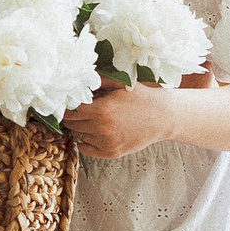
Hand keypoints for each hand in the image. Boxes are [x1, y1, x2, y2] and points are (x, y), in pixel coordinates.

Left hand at [61, 82, 175, 159]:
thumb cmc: (140, 97)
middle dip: (71, 116)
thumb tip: (77, 77)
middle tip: (78, 110)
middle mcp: (101, 129)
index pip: (69, 110)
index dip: (67, 105)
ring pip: (78, 135)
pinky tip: (94, 131)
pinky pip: (86, 148)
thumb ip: (97, 80)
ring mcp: (106, 143)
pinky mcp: (111, 153)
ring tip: (91, 119)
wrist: (162, 117)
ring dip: (80, 128)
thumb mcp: (120, 83)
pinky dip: (85, 140)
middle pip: (71, 124)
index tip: (69, 101)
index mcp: (101, 110)